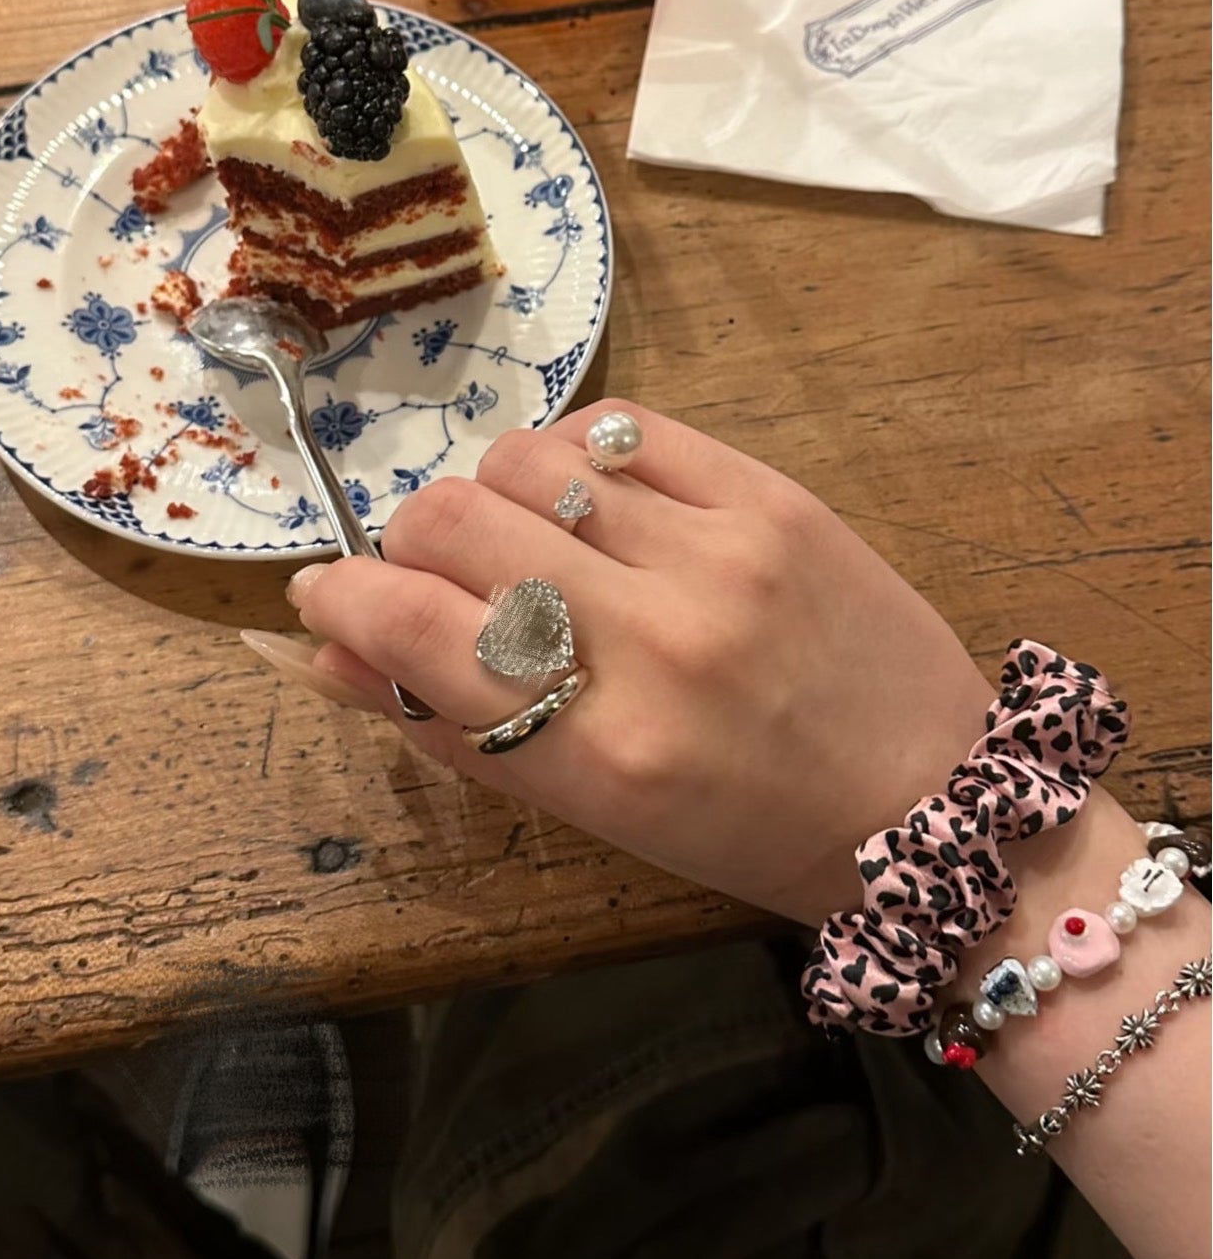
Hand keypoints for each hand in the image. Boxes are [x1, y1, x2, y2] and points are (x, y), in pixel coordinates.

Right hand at [288, 401, 993, 925]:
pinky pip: (624, 425)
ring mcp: (719, 555)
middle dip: (408, 541)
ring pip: (527, 458)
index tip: (329, 595)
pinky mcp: (773, 496)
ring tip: (533, 538)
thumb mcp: (594, 811)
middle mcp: (652, 641)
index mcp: (598, 751)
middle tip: (438, 572)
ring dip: (494, 494)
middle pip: (451, 521)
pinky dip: (578, 454)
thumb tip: (323, 652)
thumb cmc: (747, 833)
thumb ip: (452, 733)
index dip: (341, 598)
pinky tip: (596, 497)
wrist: (935, 800)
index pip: (411, 629)